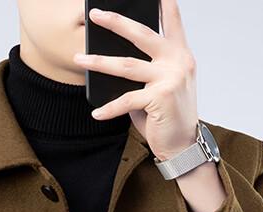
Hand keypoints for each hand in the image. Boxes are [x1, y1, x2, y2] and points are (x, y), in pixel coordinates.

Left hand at [73, 0, 198, 160]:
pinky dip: (109, 108)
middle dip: (115, 22)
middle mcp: (178, 61)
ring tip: (79, 59)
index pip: (172, 21)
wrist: (184, 146)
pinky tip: (96, 113)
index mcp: (181, 55)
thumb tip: (114, 62)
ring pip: (126, 66)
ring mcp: (170, 78)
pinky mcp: (160, 98)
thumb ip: (146, 71)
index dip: (165, 3)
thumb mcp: (162, 87)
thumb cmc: (169, 116)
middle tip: (95, 15)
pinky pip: (126, 100)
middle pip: (141, 34)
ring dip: (98, 62)